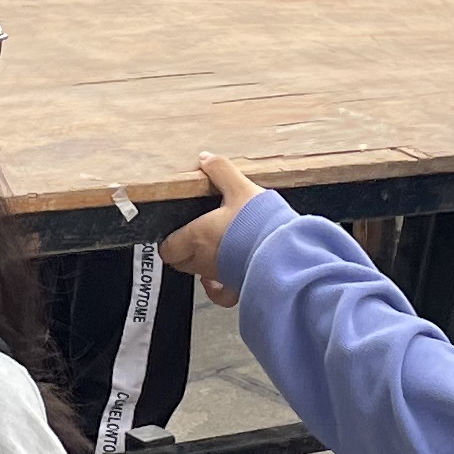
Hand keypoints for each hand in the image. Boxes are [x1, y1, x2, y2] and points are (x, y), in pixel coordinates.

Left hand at [158, 154, 265, 304]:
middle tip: (193, 238)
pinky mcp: (238, 286)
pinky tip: (219, 280)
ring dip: (202, 264)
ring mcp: (220, 276)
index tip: (177, 232)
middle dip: (183, 252)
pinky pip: (220, 294)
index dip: (170, 240)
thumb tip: (205, 159)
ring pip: (200, 275)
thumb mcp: (240, 187)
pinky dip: (216, 288)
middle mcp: (204, 260)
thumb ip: (220, 171)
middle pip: (180, 263)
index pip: (168, 248)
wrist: (285, 252)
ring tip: (213, 250)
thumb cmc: (260, 223)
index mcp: (197, 236)